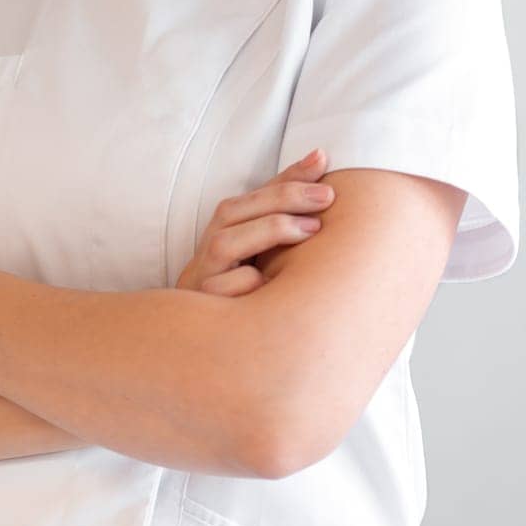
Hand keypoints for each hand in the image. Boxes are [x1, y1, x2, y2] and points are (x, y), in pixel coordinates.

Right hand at [175, 149, 334, 296]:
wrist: (209, 366)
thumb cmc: (250, 307)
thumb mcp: (269, 269)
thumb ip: (289, 233)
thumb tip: (326, 184)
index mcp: (221, 241)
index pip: (251, 198)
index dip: (285, 177)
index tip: (321, 158)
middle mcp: (205, 257)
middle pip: (231, 212)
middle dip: (280, 197)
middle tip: (326, 196)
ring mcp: (200, 283)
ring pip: (222, 244)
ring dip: (269, 230)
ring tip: (313, 228)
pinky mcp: (202, 311)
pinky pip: (221, 290)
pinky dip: (247, 281)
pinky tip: (275, 283)